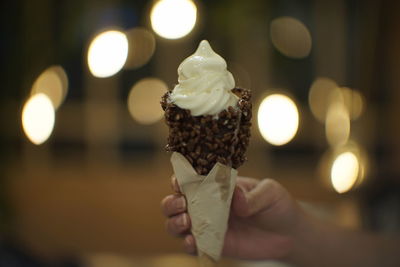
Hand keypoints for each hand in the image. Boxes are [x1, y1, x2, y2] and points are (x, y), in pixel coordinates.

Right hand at [161, 176, 306, 260]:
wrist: (289, 233)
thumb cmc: (276, 204)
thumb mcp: (270, 192)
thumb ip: (252, 196)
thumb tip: (236, 199)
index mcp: (216, 185)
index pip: (190, 179)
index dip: (180, 179)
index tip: (180, 182)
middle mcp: (206, 204)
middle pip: (175, 202)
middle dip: (172, 202)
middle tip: (183, 204)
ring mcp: (207, 225)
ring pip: (177, 223)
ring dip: (175, 222)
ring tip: (187, 222)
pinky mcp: (213, 245)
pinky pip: (193, 246)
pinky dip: (187, 244)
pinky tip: (192, 241)